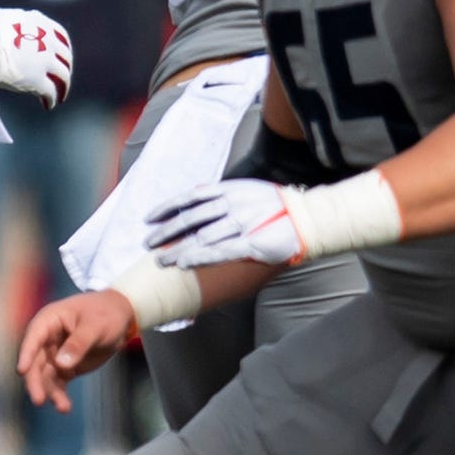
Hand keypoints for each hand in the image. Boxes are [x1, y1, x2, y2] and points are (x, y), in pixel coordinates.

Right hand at [0, 7, 73, 105]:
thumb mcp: (5, 20)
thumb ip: (15, 27)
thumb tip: (7, 34)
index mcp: (40, 23)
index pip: (61, 36)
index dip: (62, 50)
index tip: (60, 57)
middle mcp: (47, 41)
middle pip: (65, 58)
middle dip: (64, 69)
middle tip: (60, 78)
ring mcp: (45, 61)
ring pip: (63, 77)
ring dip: (62, 87)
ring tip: (58, 95)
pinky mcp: (38, 80)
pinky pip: (51, 92)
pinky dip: (51, 99)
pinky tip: (48, 104)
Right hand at [16, 291, 135, 411]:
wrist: (120, 317)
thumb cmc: (106, 313)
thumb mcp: (96, 325)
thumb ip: (79, 343)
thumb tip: (60, 363)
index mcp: (49, 320)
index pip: (33, 337)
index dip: (26, 354)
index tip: (22, 371)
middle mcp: (47, 339)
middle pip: (35, 362)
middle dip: (35, 381)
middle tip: (39, 400)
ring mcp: (54, 354)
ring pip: (45, 376)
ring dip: (50, 392)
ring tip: (63, 408)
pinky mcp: (65, 367)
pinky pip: (58, 383)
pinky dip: (60, 394)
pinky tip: (65, 407)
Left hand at [145, 178, 304, 268]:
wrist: (307, 218)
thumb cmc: (275, 207)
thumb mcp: (246, 191)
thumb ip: (222, 196)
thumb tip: (194, 204)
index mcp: (229, 190)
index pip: (189, 198)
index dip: (167, 208)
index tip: (149, 218)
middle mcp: (232, 205)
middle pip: (190, 219)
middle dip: (166, 232)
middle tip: (148, 243)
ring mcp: (241, 224)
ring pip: (201, 238)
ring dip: (177, 250)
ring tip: (161, 260)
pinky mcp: (251, 244)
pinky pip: (219, 252)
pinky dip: (199, 258)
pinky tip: (184, 264)